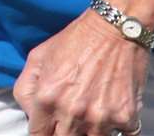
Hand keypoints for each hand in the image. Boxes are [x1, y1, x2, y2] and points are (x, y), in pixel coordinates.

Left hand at [13, 10, 147, 134]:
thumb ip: (26, 89)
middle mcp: (73, 113)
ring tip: (92, 111)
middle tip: (70, 118)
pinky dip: (116, 128)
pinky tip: (111, 110)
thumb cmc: (76, 40)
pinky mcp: (127, 117)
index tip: (49, 126)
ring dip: (90, 131)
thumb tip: (30, 114)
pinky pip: (120, 135)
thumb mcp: (38, 57)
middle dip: (63, 132)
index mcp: (47, 98)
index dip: (42, 131)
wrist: (115, 28)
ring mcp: (101, 118)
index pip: (38, 135)